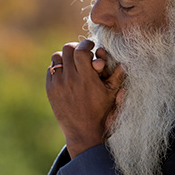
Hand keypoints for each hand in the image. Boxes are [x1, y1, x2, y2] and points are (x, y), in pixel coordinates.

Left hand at [46, 40, 125, 157]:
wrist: (83, 131)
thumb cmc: (101, 111)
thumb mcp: (112, 94)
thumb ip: (117, 75)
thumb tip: (124, 61)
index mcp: (86, 78)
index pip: (81, 50)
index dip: (86, 44)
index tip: (90, 45)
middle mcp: (70, 79)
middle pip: (67, 49)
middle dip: (76, 48)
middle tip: (82, 53)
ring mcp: (58, 84)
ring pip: (57, 57)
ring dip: (65, 57)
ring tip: (73, 63)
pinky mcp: (50, 89)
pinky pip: (51, 69)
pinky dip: (58, 68)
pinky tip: (66, 73)